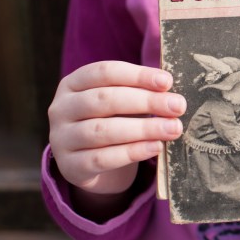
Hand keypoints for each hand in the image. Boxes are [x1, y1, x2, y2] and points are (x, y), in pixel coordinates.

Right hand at [48, 61, 185, 197]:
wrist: (93, 164)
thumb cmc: (113, 121)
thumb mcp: (122, 102)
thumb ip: (142, 91)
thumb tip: (172, 89)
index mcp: (73, 83)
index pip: (104, 72)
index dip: (137, 75)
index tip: (167, 82)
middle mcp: (62, 108)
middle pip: (105, 100)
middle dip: (146, 101)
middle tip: (178, 106)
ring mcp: (62, 138)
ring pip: (102, 130)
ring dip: (143, 128)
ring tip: (173, 128)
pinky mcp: (70, 166)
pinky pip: (102, 159)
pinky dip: (132, 152)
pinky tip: (156, 147)